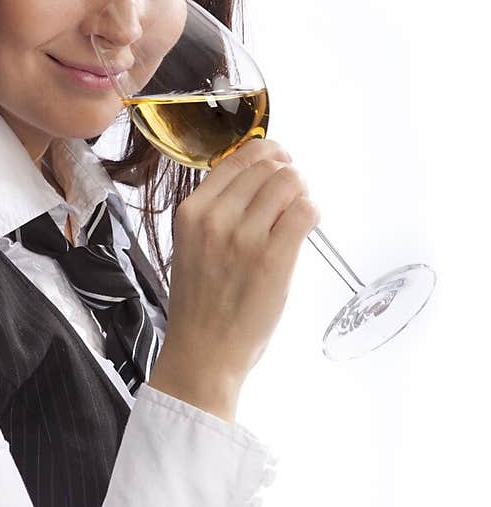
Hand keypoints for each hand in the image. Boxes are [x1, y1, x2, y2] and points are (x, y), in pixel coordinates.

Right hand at [151, 138, 320, 407]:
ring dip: (302, 194)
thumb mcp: (192, 246)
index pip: (237, 158)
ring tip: (299, 215)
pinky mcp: (273, 258)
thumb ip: (217, 212)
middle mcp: (215, 218)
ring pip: (290, 183)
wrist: (203, 353)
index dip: (267, 153)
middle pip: (268, 166)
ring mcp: (245, 237)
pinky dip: (313, 213)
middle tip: (294, 194)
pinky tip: (308, 226)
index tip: (280, 162)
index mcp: (192, 212)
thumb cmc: (201, 305)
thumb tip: (261, 180)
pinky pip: (306, 211)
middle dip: (288, 175)